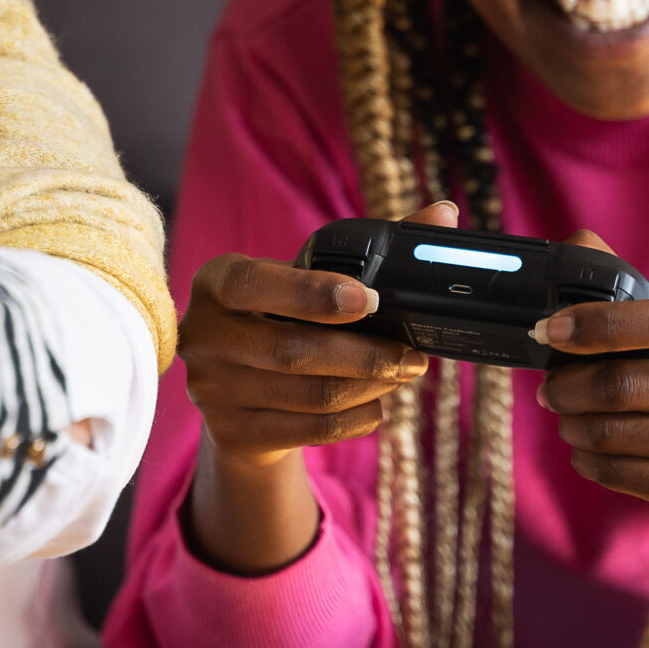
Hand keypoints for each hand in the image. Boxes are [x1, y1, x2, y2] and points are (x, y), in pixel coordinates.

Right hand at [175, 201, 448, 573]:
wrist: (237, 393)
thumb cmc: (282, 317)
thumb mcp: (308, 279)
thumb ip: (371, 248)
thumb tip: (444, 214)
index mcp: (215, 281)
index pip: (253, 284)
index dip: (312, 293)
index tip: (373, 300)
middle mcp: (203, 335)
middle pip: (291, 351)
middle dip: (365, 354)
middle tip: (413, 355)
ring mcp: (212, 389)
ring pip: (309, 395)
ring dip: (369, 387)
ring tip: (402, 375)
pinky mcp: (232, 433)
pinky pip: (310, 431)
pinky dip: (356, 418)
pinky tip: (375, 404)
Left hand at [535, 231, 648, 632]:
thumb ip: (638, 296)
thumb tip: (578, 242)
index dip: (598, 323)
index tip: (548, 330)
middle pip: (624, 383)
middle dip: (567, 386)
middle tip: (548, 390)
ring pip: (614, 433)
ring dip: (573, 425)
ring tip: (568, 420)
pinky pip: (621, 472)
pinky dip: (589, 461)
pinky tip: (588, 453)